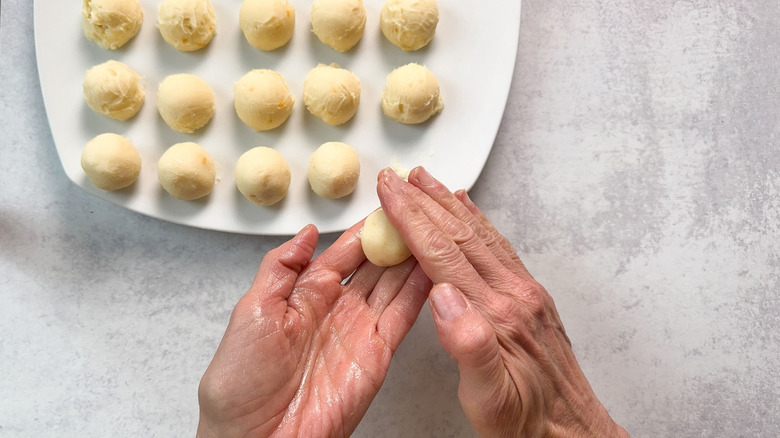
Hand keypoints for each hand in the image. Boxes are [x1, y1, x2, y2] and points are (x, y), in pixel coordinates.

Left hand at [197, 222, 430, 436]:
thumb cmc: (239, 386)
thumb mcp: (251, 311)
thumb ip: (280, 268)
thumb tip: (305, 233)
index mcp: (305, 296)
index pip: (344, 252)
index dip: (365, 230)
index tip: (385, 205)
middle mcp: (337, 310)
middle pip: (375, 265)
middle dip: (396, 239)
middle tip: (418, 212)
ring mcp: (359, 331)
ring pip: (395, 285)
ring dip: (413, 259)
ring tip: (432, 232)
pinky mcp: (378, 355)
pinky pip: (404, 316)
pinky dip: (421, 292)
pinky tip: (434, 269)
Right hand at [377, 167, 627, 436]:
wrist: (572, 433)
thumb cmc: (527, 423)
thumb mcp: (491, 400)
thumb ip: (469, 346)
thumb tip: (444, 299)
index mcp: (496, 315)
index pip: (444, 254)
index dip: (412, 218)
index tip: (389, 192)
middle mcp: (514, 295)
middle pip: (461, 234)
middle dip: (425, 200)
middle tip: (399, 177)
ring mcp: (524, 293)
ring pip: (481, 235)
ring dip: (449, 204)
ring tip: (428, 181)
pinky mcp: (530, 298)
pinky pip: (498, 248)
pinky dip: (478, 223)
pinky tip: (468, 213)